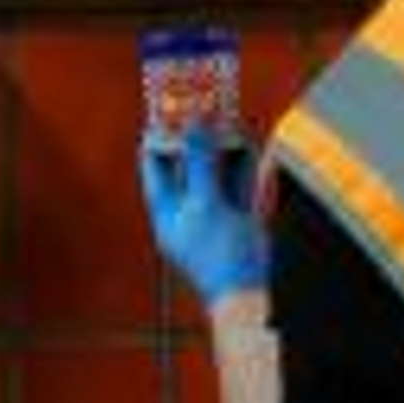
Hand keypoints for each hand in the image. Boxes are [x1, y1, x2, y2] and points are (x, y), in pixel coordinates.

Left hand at [139, 123, 270, 306]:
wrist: (249, 292)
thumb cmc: (218, 256)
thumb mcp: (204, 203)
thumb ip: (199, 163)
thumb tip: (193, 127)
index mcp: (166, 210)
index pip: (155, 165)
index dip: (160, 137)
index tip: (169, 112)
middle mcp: (187, 209)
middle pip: (186, 164)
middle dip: (197, 138)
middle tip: (204, 109)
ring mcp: (214, 212)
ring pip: (215, 170)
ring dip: (222, 146)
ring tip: (228, 119)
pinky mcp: (239, 216)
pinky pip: (237, 182)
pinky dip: (242, 163)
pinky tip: (248, 143)